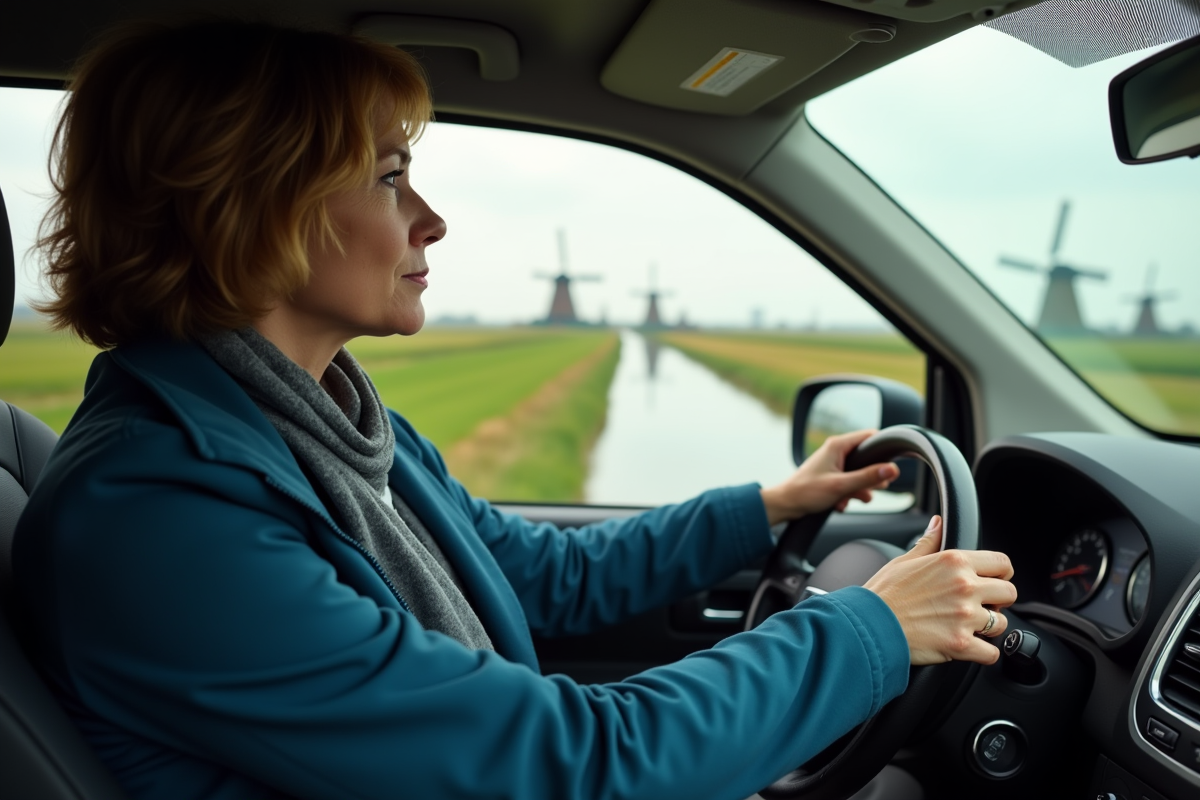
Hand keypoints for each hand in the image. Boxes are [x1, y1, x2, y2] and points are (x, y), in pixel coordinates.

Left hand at [759, 429, 899, 525]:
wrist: (786, 505)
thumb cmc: (807, 492)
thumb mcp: (842, 486)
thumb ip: (868, 477)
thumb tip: (892, 470)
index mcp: (838, 445)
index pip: (870, 436)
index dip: (883, 450)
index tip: (890, 467)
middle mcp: (837, 451)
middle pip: (868, 459)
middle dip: (872, 478)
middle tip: (872, 489)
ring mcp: (834, 464)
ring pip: (860, 474)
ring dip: (860, 490)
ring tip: (852, 499)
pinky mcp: (833, 476)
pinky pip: (850, 483)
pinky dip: (849, 495)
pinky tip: (840, 504)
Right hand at [864, 516, 1017, 665]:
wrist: (868, 625)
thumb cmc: (883, 594)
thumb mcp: (904, 560)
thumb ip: (929, 542)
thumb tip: (938, 523)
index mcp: (954, 562)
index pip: (1001, 563)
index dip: (1000, 573)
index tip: (994, 580)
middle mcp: (965, 586)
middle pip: (1009, 593)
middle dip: (997, 601)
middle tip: (979, 606)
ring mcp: (965, 617)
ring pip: (1002, 624)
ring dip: (988, 628)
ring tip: (967, 626)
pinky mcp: (961, 644)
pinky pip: (991, 653)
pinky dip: (982, 653)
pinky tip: (968, 647)